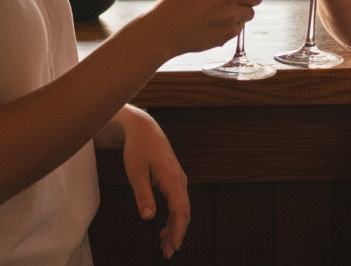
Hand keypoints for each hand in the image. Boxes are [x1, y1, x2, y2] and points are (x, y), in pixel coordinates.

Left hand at [115, 108, 189, 258]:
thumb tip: (148, 217)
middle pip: (184, 212)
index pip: (180, 210)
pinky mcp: (173, 179)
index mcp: (172, 179)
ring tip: (165, 245)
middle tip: (167, 252)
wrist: (144, 129)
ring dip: (175, 227)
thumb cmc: (139, 149)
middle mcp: (179, 180)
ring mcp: (178, 179)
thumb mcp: (136, 173)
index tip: (173, 247)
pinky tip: (164, 228)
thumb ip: (143, 195)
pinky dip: (173, 217)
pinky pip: (178, 202)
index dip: (178, 230)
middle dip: (177, 233)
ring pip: (182, 208)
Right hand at [143, 0, 267, 58]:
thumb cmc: (178, 4)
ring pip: (250, 13)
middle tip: (240, 1)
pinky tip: (213, 26)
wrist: (163, 29)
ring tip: (220, 14)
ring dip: (241, 13)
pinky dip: (231, 27)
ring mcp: (230, 15)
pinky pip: (239, 28)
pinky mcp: (229, 33)